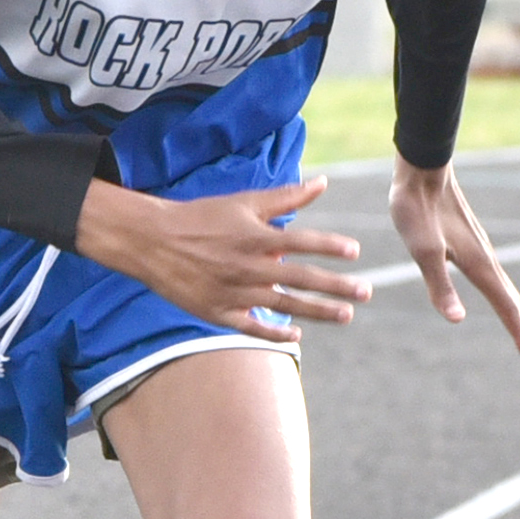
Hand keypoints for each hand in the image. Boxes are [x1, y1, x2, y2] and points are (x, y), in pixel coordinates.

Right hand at [74, 174, 370, 343]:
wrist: (153, 241)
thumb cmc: (202, 217)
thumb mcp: (244, 201)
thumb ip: (286, 196)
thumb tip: (322, 182)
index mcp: (256, 237)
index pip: (303, 242)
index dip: (330, 247)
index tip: (355, 252)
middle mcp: (249, 267)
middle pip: (302, 279)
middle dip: (338, 286)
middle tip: (366, 292)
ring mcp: (235, 292)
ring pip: (285, 306)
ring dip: (318, 312)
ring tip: (346, 314)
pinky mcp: (219, 312)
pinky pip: (252, 328)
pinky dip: (275, 332)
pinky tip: (297, 336)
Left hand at [389, 155, 519, 366]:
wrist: (422, 170)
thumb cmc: (417, 209)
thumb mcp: (422, 251)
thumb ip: (439, 285)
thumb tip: (457, 320)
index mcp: (479, 265)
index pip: (506, 306)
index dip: (519, 334)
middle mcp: (487, 260)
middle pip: (514, 304)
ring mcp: (481, 252)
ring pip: (507, 292)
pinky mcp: (471, 245)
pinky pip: (496, 280)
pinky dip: (507, 298)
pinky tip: (503, 298)